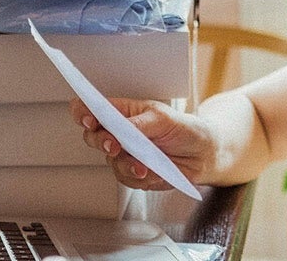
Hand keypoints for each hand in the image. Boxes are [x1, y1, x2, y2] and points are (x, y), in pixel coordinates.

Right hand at [70, 97, 216, 190]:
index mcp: (123, 112)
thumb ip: (140, 123)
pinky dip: (139, 177)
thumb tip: (122, 128)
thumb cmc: (184, 129)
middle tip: (114, 145)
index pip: (93, 108)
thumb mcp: (164, 119)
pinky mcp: (133, 172)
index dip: (83, 112)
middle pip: (93, 136)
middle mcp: (120, 133)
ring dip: (126, 165)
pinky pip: (125, 178)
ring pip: (110, 161)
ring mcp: (125, 154)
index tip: (89, 119)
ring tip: (144, 166)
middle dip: (101, 142)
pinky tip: (154, 173)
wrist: (203, 155)